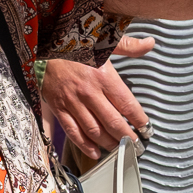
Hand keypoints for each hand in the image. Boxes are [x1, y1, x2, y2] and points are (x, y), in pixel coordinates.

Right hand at [42, 36, 157, 161]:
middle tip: (137, 146)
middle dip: (127, 137)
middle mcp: (89, 92)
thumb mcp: (104, 40)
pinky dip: (84, 145)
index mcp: (103, 76)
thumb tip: (151, 43)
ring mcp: (72, 102)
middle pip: (113, 123)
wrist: (42, 43)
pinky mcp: (59, 107)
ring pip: (94, 131)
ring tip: (120, 149)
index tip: (147, 129)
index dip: (140, 120)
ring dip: (109, 143)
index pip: (128, 105)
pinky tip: (95, 152)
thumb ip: (129, 46)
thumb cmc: (74, 42)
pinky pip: (72, 132)